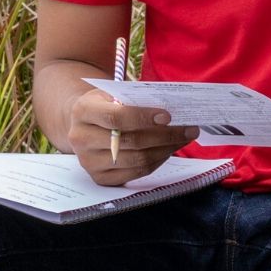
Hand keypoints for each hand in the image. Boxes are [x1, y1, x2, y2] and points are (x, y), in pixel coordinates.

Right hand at [66, 86, 199, 184]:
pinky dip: (157, 161)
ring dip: (166, 150)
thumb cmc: (106, 104)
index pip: (116, 118)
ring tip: (182, 139)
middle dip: (165, 136)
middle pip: (130, 142)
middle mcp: (81, 139)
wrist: (83, 124)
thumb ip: (135, 99)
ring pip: (137, 160)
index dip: (144, 117)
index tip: (169, 116)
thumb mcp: (113, 93)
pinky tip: (167, 150)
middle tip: (189, 129)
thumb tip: (172, 111)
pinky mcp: (99, 177)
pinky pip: (136, 173)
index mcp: (83, 112)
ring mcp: (89, 162)